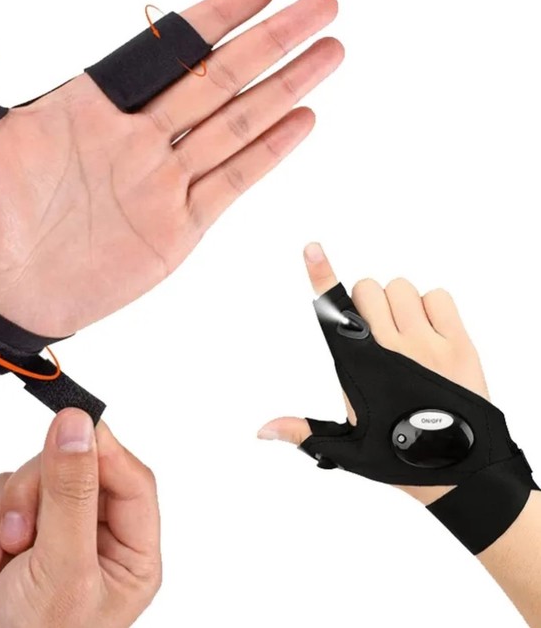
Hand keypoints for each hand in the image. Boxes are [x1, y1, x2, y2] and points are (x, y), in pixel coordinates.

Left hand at [0, 0, 342, 336]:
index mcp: (92, 107)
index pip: (167, 48)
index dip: (216, 15)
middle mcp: (137, 139)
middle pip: (219, 77)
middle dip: (273, 40)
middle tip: (321, 5)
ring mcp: (161, 184)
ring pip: (236, 124)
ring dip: (284, 88)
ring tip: (329, 52)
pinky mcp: (176, 229)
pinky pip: (231, 183)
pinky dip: (268, 153)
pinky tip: (301, 121)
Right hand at [0, 410, 160, 627]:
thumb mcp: (61, 568)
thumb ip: (71, 492)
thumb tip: (79, 423)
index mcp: (132, 554)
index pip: (133, 480)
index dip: (105, 451)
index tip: (73, 429)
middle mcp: (100, 537)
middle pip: (84, 467)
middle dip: (45, 488)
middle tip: (25, 526)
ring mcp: (58, 529)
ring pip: (44, 471)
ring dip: (15, 503)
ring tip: (6, 549)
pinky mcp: (20, 526)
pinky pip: (10, 485)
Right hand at [257, 242, 489, 503]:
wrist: (462, 473)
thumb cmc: (399, 457)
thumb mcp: (346, 447)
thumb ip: (302, 431)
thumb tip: (260, 430)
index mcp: (358, 367)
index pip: (333, 312)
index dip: (320, 275)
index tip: (312, 249)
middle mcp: (389, 348)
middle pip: (367, 288)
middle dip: (366, 302)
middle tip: (378, 332)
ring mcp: (427, 344)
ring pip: (401, 288)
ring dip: (398, 304)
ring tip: (406, 337)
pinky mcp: (460, 344)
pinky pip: (438, 296)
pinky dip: (432, 306)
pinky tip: (430, 333)